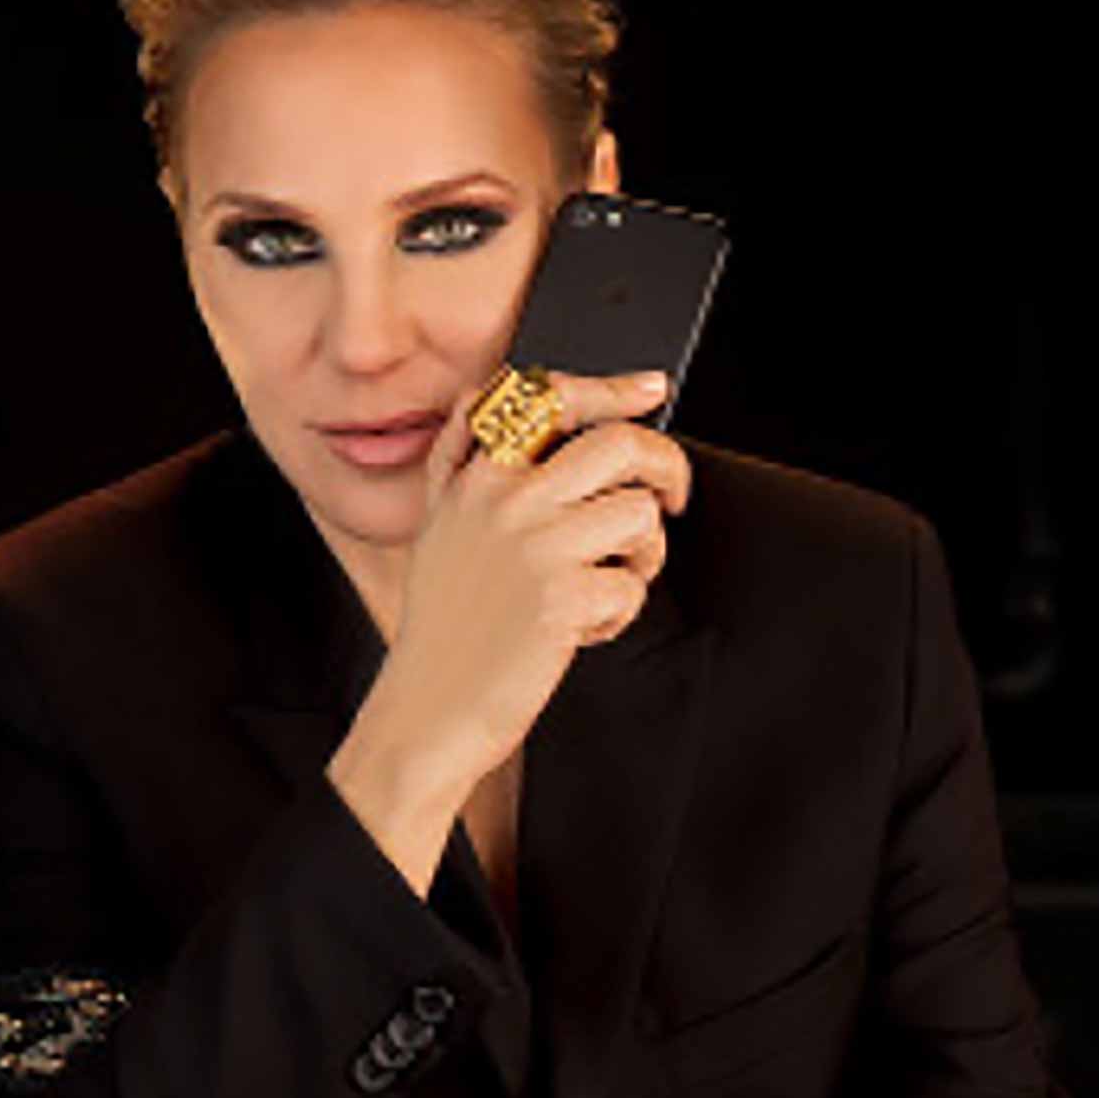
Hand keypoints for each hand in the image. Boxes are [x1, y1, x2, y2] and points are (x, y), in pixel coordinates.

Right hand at [373, 367, 691, 797]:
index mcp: (474, 475)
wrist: (427, 709)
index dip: (612, 388)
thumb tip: (538, 406)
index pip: (550, 397)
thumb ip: (474, 463)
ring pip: (639, 514)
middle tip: (670, 498)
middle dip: (665, 468)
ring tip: (608, 582)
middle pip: (618, 444)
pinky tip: (580, 629)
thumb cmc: (445, 624)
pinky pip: (633, 585)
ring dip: (643, 555)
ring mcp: (533, 544)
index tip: (651, 389)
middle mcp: (502, 498)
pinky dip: (618, 614)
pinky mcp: (562, 596)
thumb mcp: (443, 525)